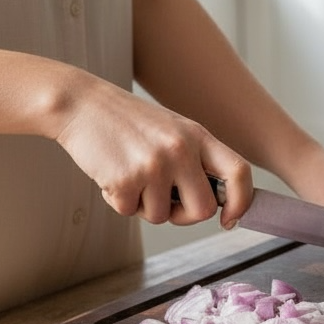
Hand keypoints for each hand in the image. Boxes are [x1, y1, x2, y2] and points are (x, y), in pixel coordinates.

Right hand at [53, 74, 252, 226]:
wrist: (81, 104)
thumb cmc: (127, 122)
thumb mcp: (173, 130)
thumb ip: (196, 160)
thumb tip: (216, 204)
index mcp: (198, 136)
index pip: (239, 172)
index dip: (242, 202)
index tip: (229, 218)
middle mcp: (181, 150)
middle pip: (203, 209)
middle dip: (184, 216)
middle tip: (165, 203)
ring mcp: (154, 165)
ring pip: (161, 216)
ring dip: (143, 205)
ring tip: (130, 174)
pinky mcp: (125, 179)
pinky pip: (129, 212)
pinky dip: (119, 201)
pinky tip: (111, 174)